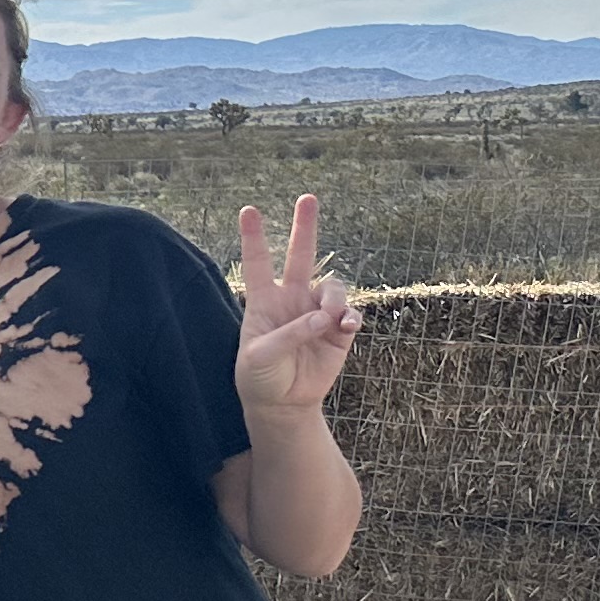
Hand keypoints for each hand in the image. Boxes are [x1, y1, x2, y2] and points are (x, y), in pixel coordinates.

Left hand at [236, 196, 357, 419]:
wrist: (283, 403)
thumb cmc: (260, 377)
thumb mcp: (261, 356)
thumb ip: (289, 334)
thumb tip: (322, 318)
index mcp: (264, 302)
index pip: (258, 263)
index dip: (253, 237)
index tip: (248, 209)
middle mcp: (292, 300)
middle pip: (300, 256)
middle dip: (304, 227)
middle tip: (307, 198)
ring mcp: (317, 312)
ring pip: (332, 287)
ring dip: (333, 300)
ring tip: (328, 320)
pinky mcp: (339, 330)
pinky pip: (350, 313)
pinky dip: (349, 317)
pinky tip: (343, 327)